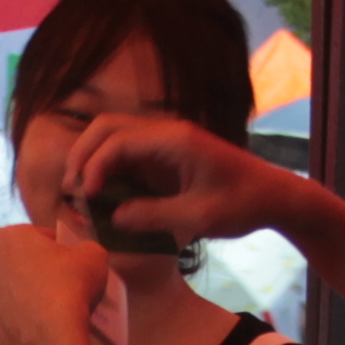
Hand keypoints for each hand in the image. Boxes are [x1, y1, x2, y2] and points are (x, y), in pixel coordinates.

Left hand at [0, 226, 117, 344]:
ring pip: (8, 297)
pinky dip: (20, 328)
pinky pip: (7, 325)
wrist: (54, 337)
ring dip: (24, 301)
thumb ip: (84, 249)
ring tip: (50, 313)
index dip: (53, 246)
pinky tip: (39, 333)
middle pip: (16, 266)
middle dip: (34, 273)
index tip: (68, 260)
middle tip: (60, 286)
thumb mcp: (94, 255)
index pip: (33, 235)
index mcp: (11, 239)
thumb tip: (82, 256)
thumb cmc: (71, 286)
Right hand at [57, 112, 294, 252]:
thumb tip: (113, 216)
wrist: (273, 195)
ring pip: (114, 135)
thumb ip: (155, 216)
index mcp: (175, 139)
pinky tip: (101, 193)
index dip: (94, 166)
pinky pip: (127, 152)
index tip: (85, 196)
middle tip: (72, 189)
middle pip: (108, 126)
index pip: (119, 140)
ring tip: (79, 191)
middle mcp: (166, 132)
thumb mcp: (199, 218)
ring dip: (92, 158)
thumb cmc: (242, 204)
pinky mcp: (166, 154)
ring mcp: (165, 141)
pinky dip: (108, 168)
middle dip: (83, 154)